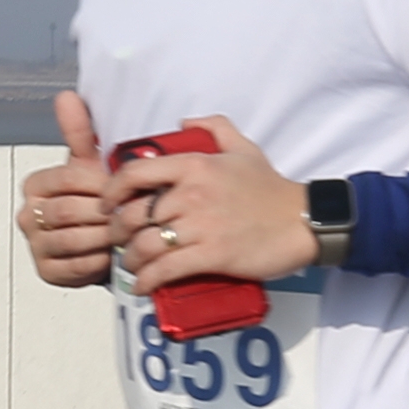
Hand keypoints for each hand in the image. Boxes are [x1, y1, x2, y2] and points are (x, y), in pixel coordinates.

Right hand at [20, 95, 120, 288]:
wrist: (106, 240)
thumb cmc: (98, 200)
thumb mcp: (92, 165)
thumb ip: (80, 132)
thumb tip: (67, 97)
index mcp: (37, 184)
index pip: (68, 178)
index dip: (99, 184)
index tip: (119, 188)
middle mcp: (29, 214)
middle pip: (69, 210)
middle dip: (103, 213)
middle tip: (128, 214)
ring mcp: (35, 244)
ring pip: (72, 239)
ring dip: (103, 237)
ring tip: (123, 233)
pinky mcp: (46, 271)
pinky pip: (75, 265)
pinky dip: (98, 260)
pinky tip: (112, 253)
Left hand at [110, 113, 317, 286]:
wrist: (301, 221)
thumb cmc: (271, 189)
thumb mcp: (244, 147)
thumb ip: (214, 128)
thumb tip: (185, 122)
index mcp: (193, 166)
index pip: (135, 173)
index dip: (111, 190)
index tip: (106, 202)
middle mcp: (190, 194)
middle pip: (133, 215)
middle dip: (117, 232)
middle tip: (119, 240)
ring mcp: (200, 226)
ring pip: (144, 245)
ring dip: (131, 260)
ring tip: (131, 265)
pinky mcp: (210, 256)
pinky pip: (165, 270)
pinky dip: (147, 280)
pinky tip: (142, 286)